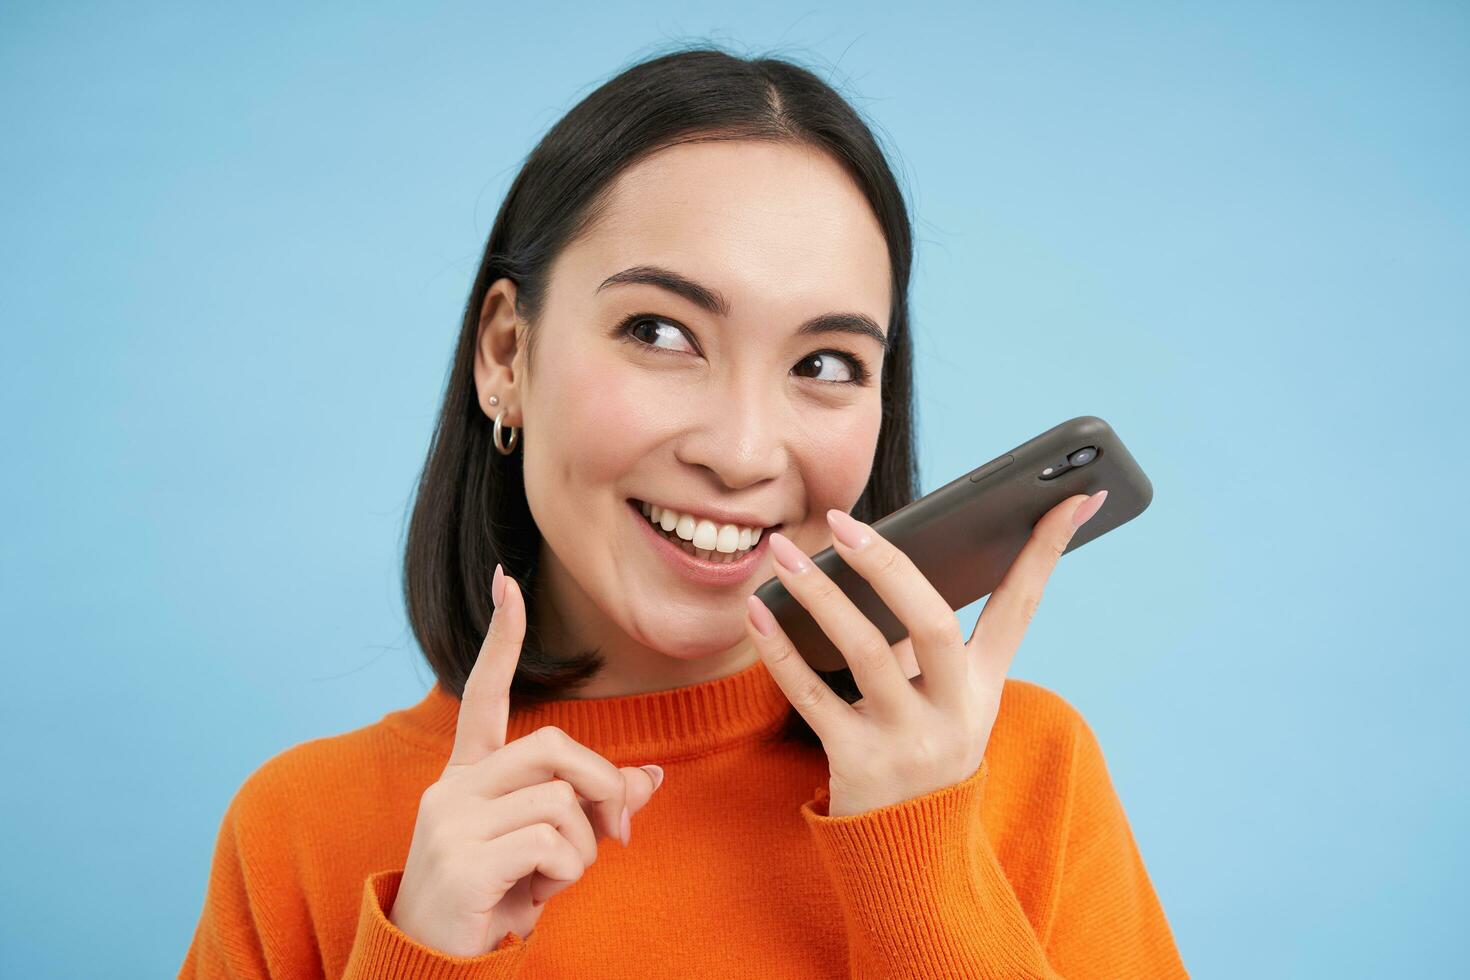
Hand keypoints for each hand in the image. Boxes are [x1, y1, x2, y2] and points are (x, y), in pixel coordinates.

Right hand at [389, 565, 665, 954]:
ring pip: (560, 800)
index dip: (503, 640)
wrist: (436, 965)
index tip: (508, 582)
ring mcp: (451, 822)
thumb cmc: (495, 900)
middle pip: (554, 746)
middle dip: (602, 784)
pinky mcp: (462, 861)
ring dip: (584, 846)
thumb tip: (652, 778)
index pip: (483, 694)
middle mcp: (451, 788)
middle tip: (618, 833)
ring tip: (557, 878)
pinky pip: (551, 843)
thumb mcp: (546, 848)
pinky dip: (568, 873)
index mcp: (467, 776)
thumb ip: (591, 808)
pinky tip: (539, 897)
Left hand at [745, 491, 1107, 816]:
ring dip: (820, 595)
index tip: (1073, 493)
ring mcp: (908, 741)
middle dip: (889, 566)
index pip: (1021, 605)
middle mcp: (956, 711)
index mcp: (985, 684)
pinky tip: (759, 610)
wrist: (909, 854)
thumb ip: (931, 638)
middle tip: (842, 521)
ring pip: (864, 653)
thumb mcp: (950, 699)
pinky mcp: (858, 764)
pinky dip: (780, 649)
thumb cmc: (922, 747)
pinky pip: (811, 696)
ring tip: (784, 553)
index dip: (1047, 550)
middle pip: (931, 623)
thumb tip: (886, 552)